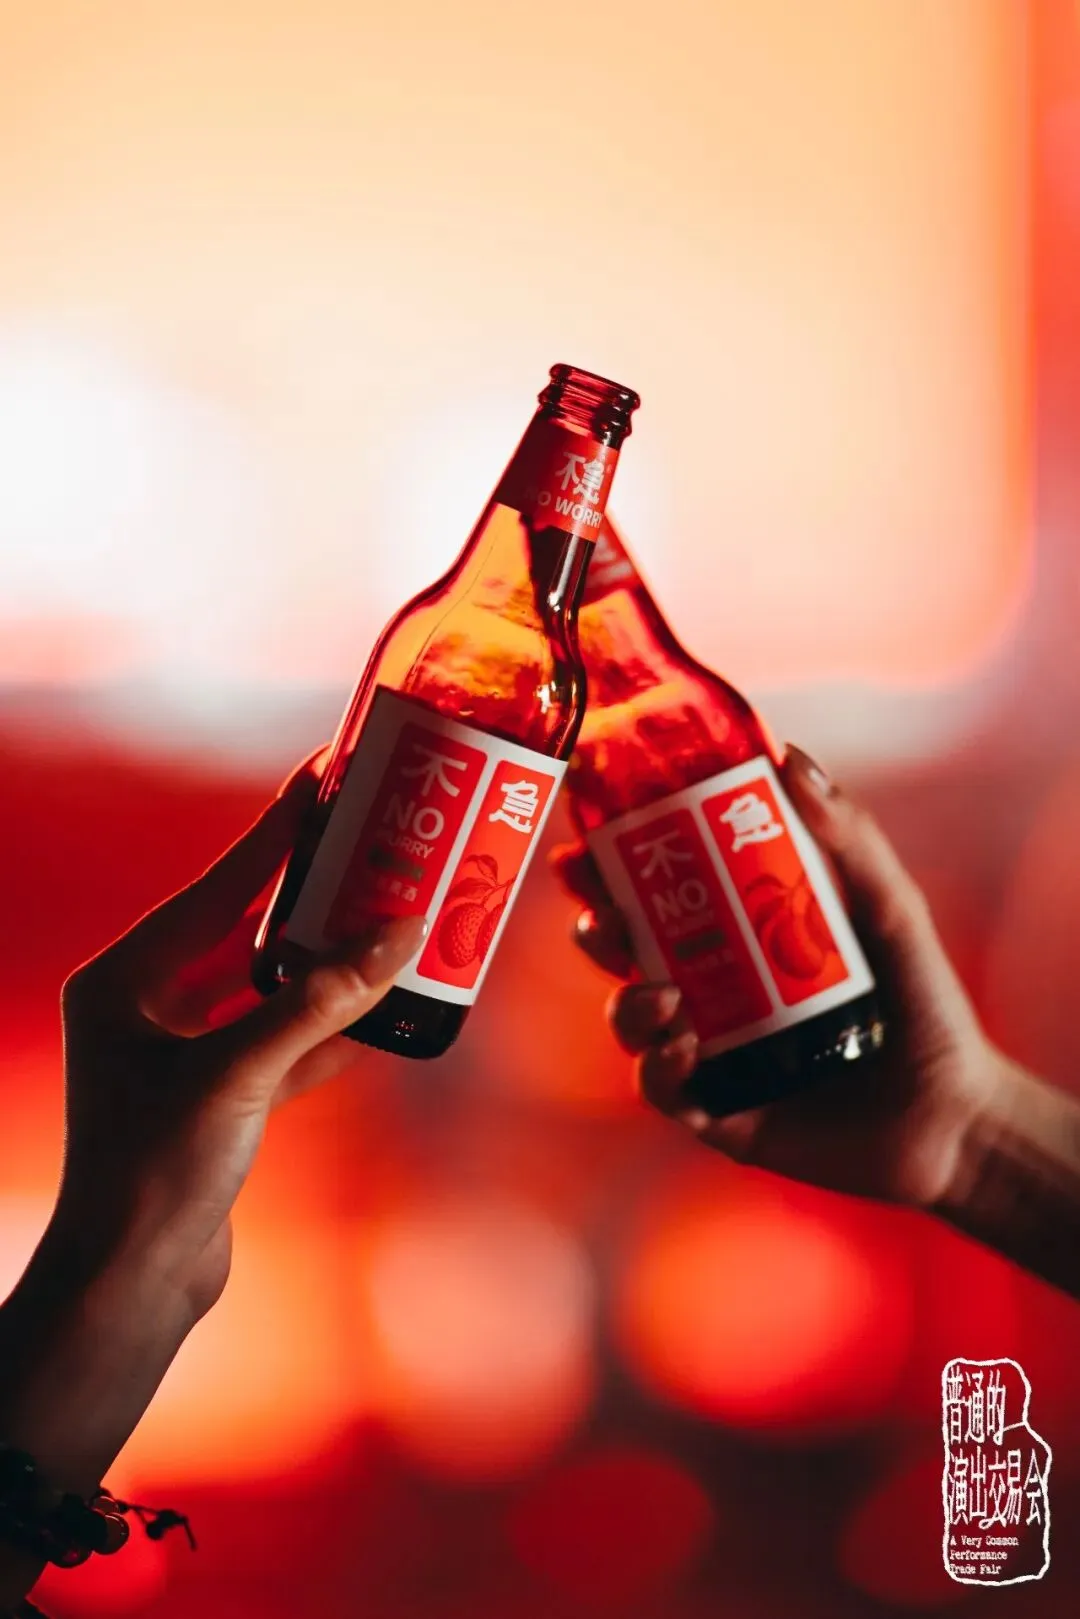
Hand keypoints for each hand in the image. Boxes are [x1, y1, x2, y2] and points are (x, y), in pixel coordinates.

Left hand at [0, 752, 425, 1516]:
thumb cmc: (155, 1174)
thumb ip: (319, 1003)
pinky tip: (383, 1008)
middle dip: (310, 895)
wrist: (134, 1286)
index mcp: (126, 981)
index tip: (320, 780)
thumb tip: (398, 937)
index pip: (216, 886)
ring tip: (390, 919)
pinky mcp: (216, 1101)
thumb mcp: (238, 1073)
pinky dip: (330, 1030)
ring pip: (271, 989)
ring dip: (330, 964)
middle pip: (245, 929)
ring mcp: (182, 1056)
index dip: (274, 834)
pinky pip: (283, 1045)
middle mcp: (148, 1008)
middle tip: (370, 846)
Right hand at [553, 745, 1007, 1210]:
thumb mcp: (889, 909)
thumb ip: (848, 836)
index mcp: (736, 933)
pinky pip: (663, 1090)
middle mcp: (712, 989)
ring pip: (631, 1019)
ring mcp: (710, 1053)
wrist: (955, 1116)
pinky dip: (657, 1068)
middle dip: (596, 928)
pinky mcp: (719, 1113)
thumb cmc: (925, 1004)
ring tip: (664, 995)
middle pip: (623, 951)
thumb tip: (791, 759)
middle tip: (603, 916)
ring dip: (627, 1002)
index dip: (607, 868)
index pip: (655, 890)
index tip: (581, 845)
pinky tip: (683, 1049)